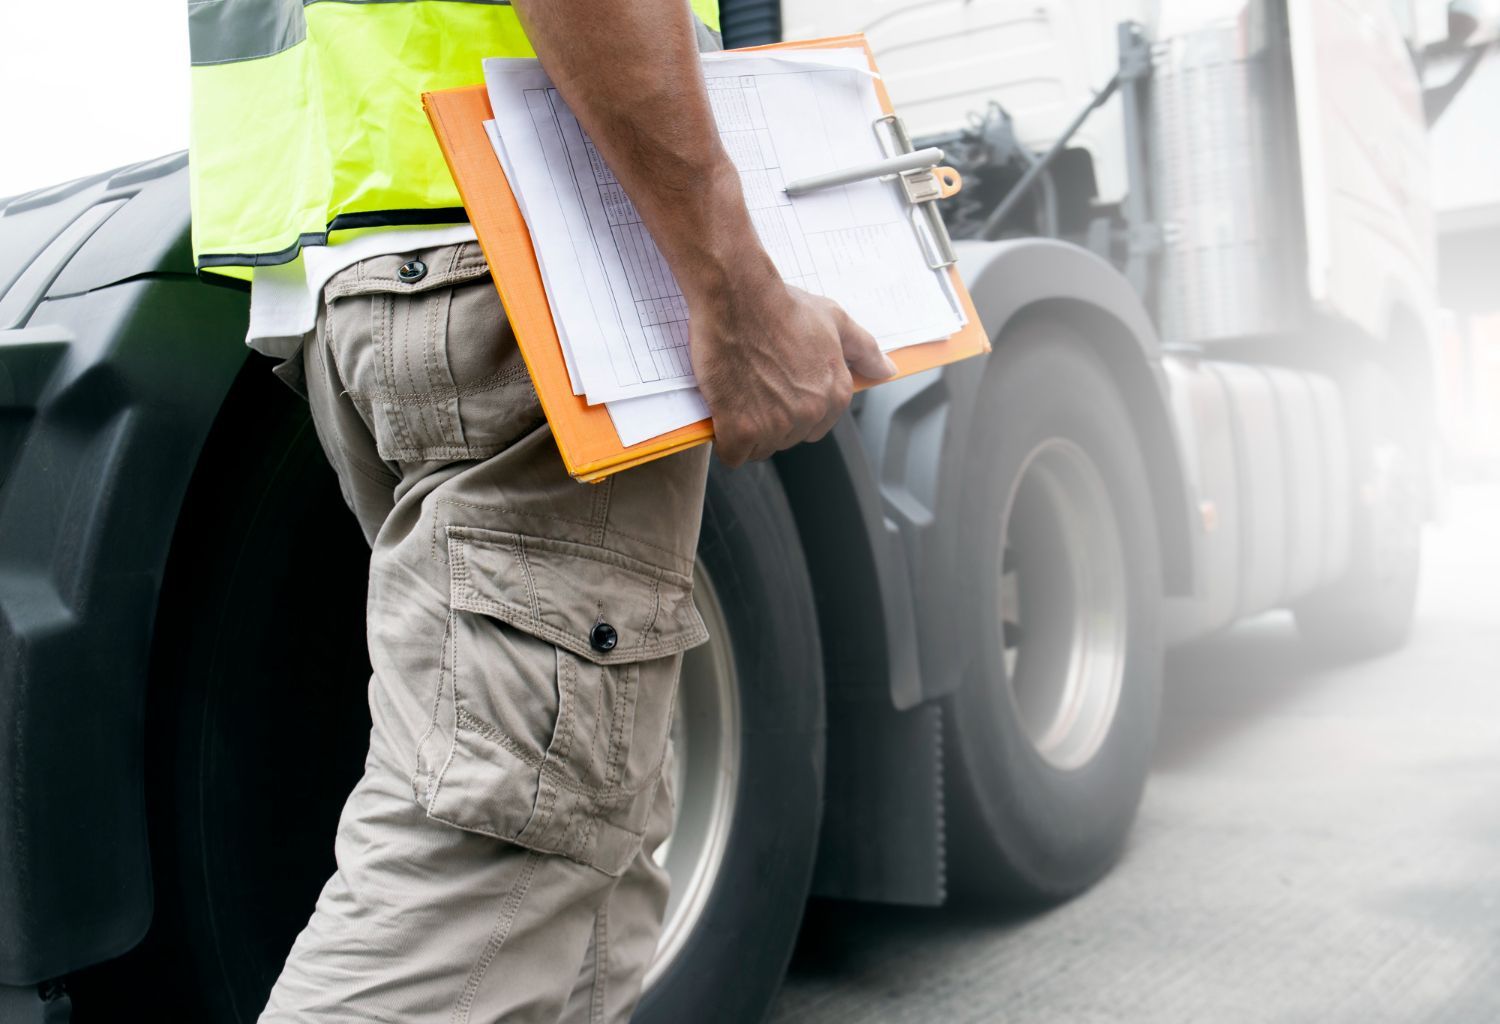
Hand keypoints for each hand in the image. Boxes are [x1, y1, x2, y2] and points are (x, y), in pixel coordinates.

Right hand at [689, 275, 896, 467]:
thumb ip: (864, 350)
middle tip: (753, 388)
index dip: (793, 410)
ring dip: (746, 432)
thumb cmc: (781, 305)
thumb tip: (888, 370)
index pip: (815, 427)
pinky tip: (722, 416)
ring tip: (737, 397)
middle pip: (786, 439)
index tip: (777, 390)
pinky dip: (725, 441)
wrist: (738, 297)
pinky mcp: (741, 429)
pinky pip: (733, 455)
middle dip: (769, 421)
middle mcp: (811, 413)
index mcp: (835, 394)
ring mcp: (776, 424)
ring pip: (760, 448)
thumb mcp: (834, 320)